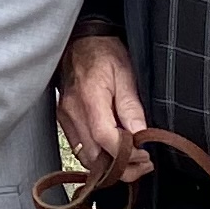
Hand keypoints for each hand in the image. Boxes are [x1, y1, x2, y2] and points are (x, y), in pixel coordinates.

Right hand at [55, 29, 149, 186]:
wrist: (81, 40)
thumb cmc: (104, 52)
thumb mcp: (126, 73)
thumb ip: (131, 106)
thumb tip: (140, 135)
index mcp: (90, 97)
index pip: (105, 137)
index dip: (127, 154)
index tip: (145, 156)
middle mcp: (73, 111)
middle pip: (94, 156)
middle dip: (121, 168)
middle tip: (143, 165)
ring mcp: (65, 117)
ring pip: (85, 157)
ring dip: (109, 167)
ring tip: (132, 162)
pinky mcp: (64, 120)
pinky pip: (79, 148)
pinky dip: (97, 157)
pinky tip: (113, 153)